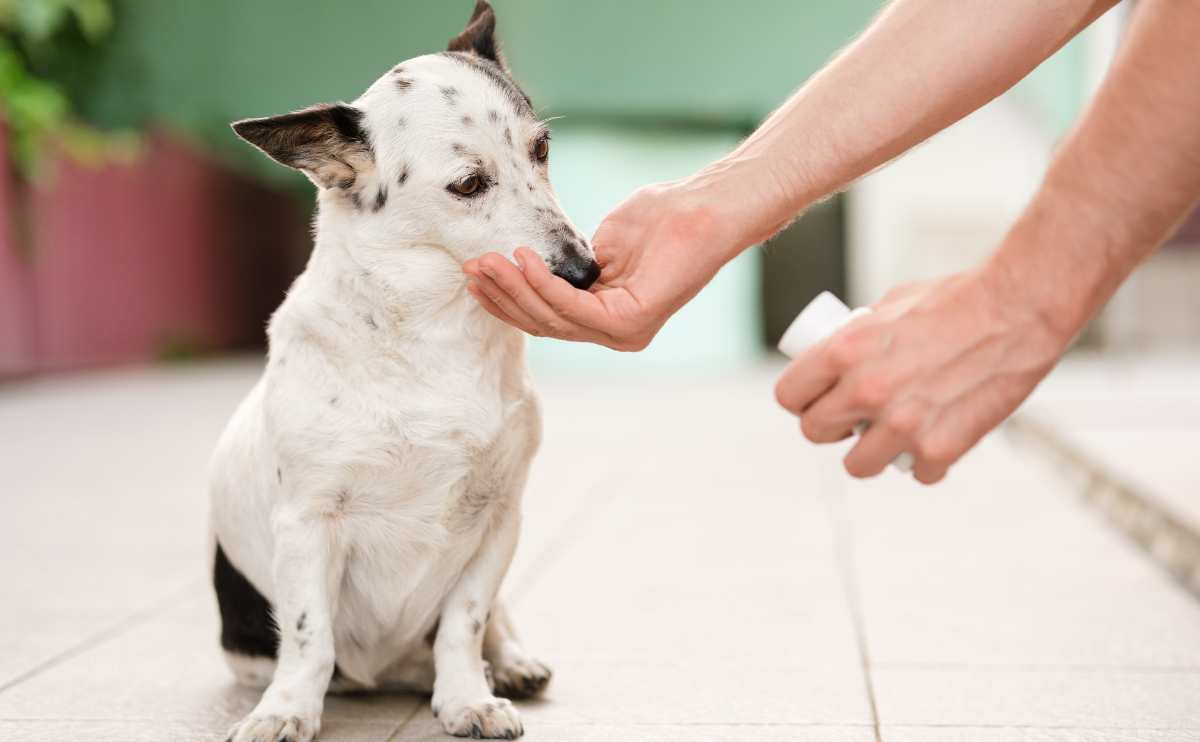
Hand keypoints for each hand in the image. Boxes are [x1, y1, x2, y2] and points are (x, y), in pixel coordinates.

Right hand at [462, 182, 738, 350]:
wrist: (703, 209)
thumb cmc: (661, 219)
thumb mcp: (601, 245)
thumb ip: (570, 266)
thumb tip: (533, 269)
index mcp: (608, 320)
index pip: (547, 318)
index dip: (508, 300)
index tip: (476, 276)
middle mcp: (616, 334)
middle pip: (544, 323)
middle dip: (502, 296)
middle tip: (471, 268)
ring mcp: (625, 333)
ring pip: (554, 317)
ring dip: (514, 288)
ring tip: (487, 261)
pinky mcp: (632, 322)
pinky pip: (574, 306)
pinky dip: (543, 283)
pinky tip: (522, 259)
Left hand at [774, 267, 1068, 483]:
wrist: (1020, 308)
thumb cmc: (959, 297)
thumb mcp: (892, 305)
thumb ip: (860, 335)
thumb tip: (841, 358)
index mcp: (844, 350)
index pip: (789, 395)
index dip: (800, 399)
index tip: (814, 400)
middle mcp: (866, 390)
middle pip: (814, 432)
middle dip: (830, 426)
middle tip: (850, 420)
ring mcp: (901, 424)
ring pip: (856, 465)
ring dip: (871, 453)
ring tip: (889, 436)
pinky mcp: (939, 448)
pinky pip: (916, 473)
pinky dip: (926, 462)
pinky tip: (935, 439)